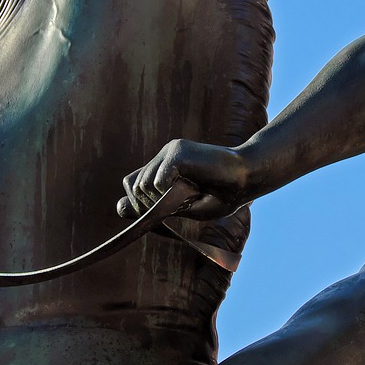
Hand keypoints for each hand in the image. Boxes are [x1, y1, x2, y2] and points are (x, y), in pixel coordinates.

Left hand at [117, 139, 248, 220]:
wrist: (246, 179)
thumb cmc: (221, 195)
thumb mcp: (182, 207)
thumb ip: (153, 208)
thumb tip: (118, 208)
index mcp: (164, 166)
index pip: (132, 184)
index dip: (139, 203)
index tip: (158, 213)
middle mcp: (164, 156)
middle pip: (134, 187)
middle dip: (150, 206)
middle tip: (181, 205)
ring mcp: (170, 151)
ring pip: (144, 185)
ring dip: (164, 200)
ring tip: (191, 196)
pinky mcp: (178, 152)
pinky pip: (158, 179)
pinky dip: (169, 192)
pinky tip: (191, 190)